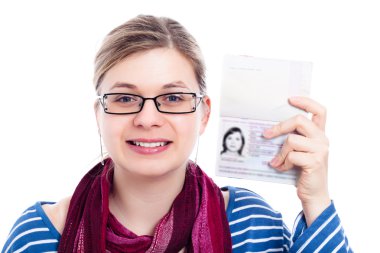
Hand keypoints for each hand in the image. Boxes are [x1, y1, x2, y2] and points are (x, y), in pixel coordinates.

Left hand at [263, 96, 330, 225]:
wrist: (313, 195)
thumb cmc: (303, 171)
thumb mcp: (299, 151)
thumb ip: (293, 138)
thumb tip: (269, 129)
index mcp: (319, 134)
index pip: (319, 110)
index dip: (305, 102)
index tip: (290, 99)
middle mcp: (322, 139)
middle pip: (299, 120)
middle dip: (279, 127)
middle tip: (266, 134)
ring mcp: (320, 150)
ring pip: (292, 139)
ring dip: (280, 152)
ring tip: (277, 162)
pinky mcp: (314, 161)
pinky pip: (291, 155)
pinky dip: (283, 163)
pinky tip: (282, 168)